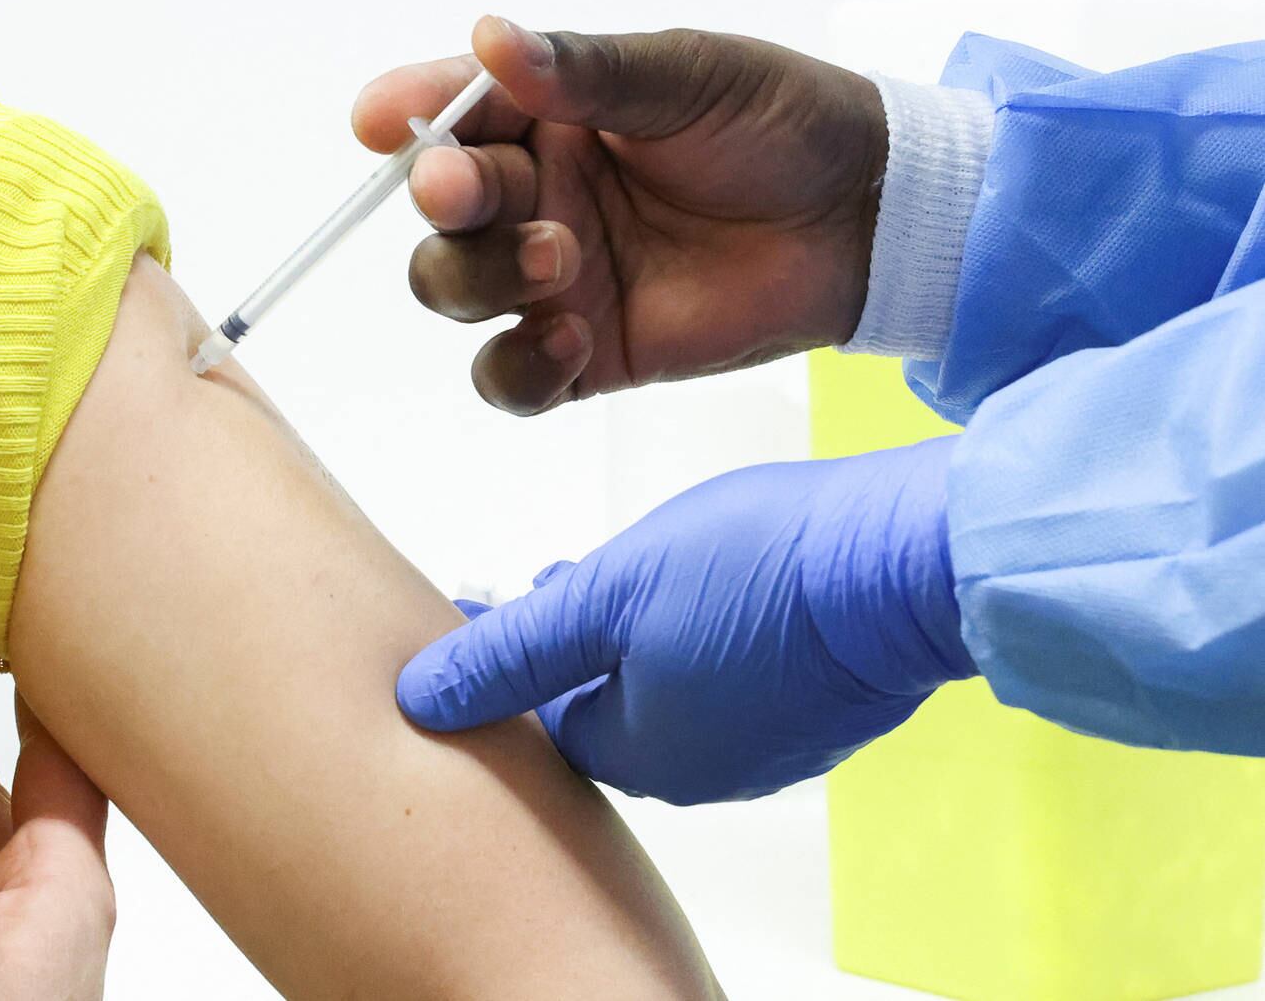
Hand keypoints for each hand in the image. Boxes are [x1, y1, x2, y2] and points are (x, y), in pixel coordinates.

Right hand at [353, 16, 887, 414]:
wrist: (858, 221)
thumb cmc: (781, 127)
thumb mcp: (684, 77)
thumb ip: (586, 72)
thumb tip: (491, 38)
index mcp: (549, 119)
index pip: (452, 113)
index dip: (407, 115)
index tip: (383, 121)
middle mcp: (538, 198)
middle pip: (439, 214)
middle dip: (448, 203)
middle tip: (476, 191)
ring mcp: (556, 281)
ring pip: (456, 292)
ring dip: (483, 279)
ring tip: (564, 261)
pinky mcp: (586, 354)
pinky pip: (510, 379)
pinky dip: (518, 368)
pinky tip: (571, 343)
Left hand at [398, 439, 975, 803]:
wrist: (910, 562)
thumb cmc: (760, 570)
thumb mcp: (609, 596)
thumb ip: (512, 651)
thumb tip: (420, 699)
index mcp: (638, 751)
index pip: (540, 720)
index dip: (504, 659)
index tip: (477, 607)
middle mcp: (700, 769)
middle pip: (602, 709)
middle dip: (565, 650)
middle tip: (543, 585)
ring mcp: (765, 746)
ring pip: (666, 691)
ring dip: (632, 641)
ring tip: (616, 575)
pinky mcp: (814, 712)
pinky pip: (726, 682)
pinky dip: (696, 639)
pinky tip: (703, 589)